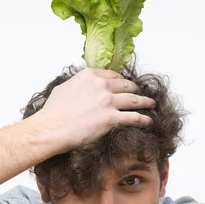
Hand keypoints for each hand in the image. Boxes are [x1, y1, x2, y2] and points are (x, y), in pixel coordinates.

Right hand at [35, 67, 155, 151]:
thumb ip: (77, 84)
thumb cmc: (53, 112)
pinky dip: (144, 119)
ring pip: (134, 99)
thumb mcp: (63, 88)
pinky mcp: (111, 118)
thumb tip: (80, 87)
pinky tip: (149, 121)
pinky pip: (134, 117)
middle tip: (140, 93)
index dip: (120, 80)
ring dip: (145, 102)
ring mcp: (107, 101)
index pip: (111, 75)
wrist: (52, 128)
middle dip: (135, 89)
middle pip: (125, 85)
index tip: (124, 84)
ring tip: (152, 104)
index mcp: (89, 76)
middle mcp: (100, 85)